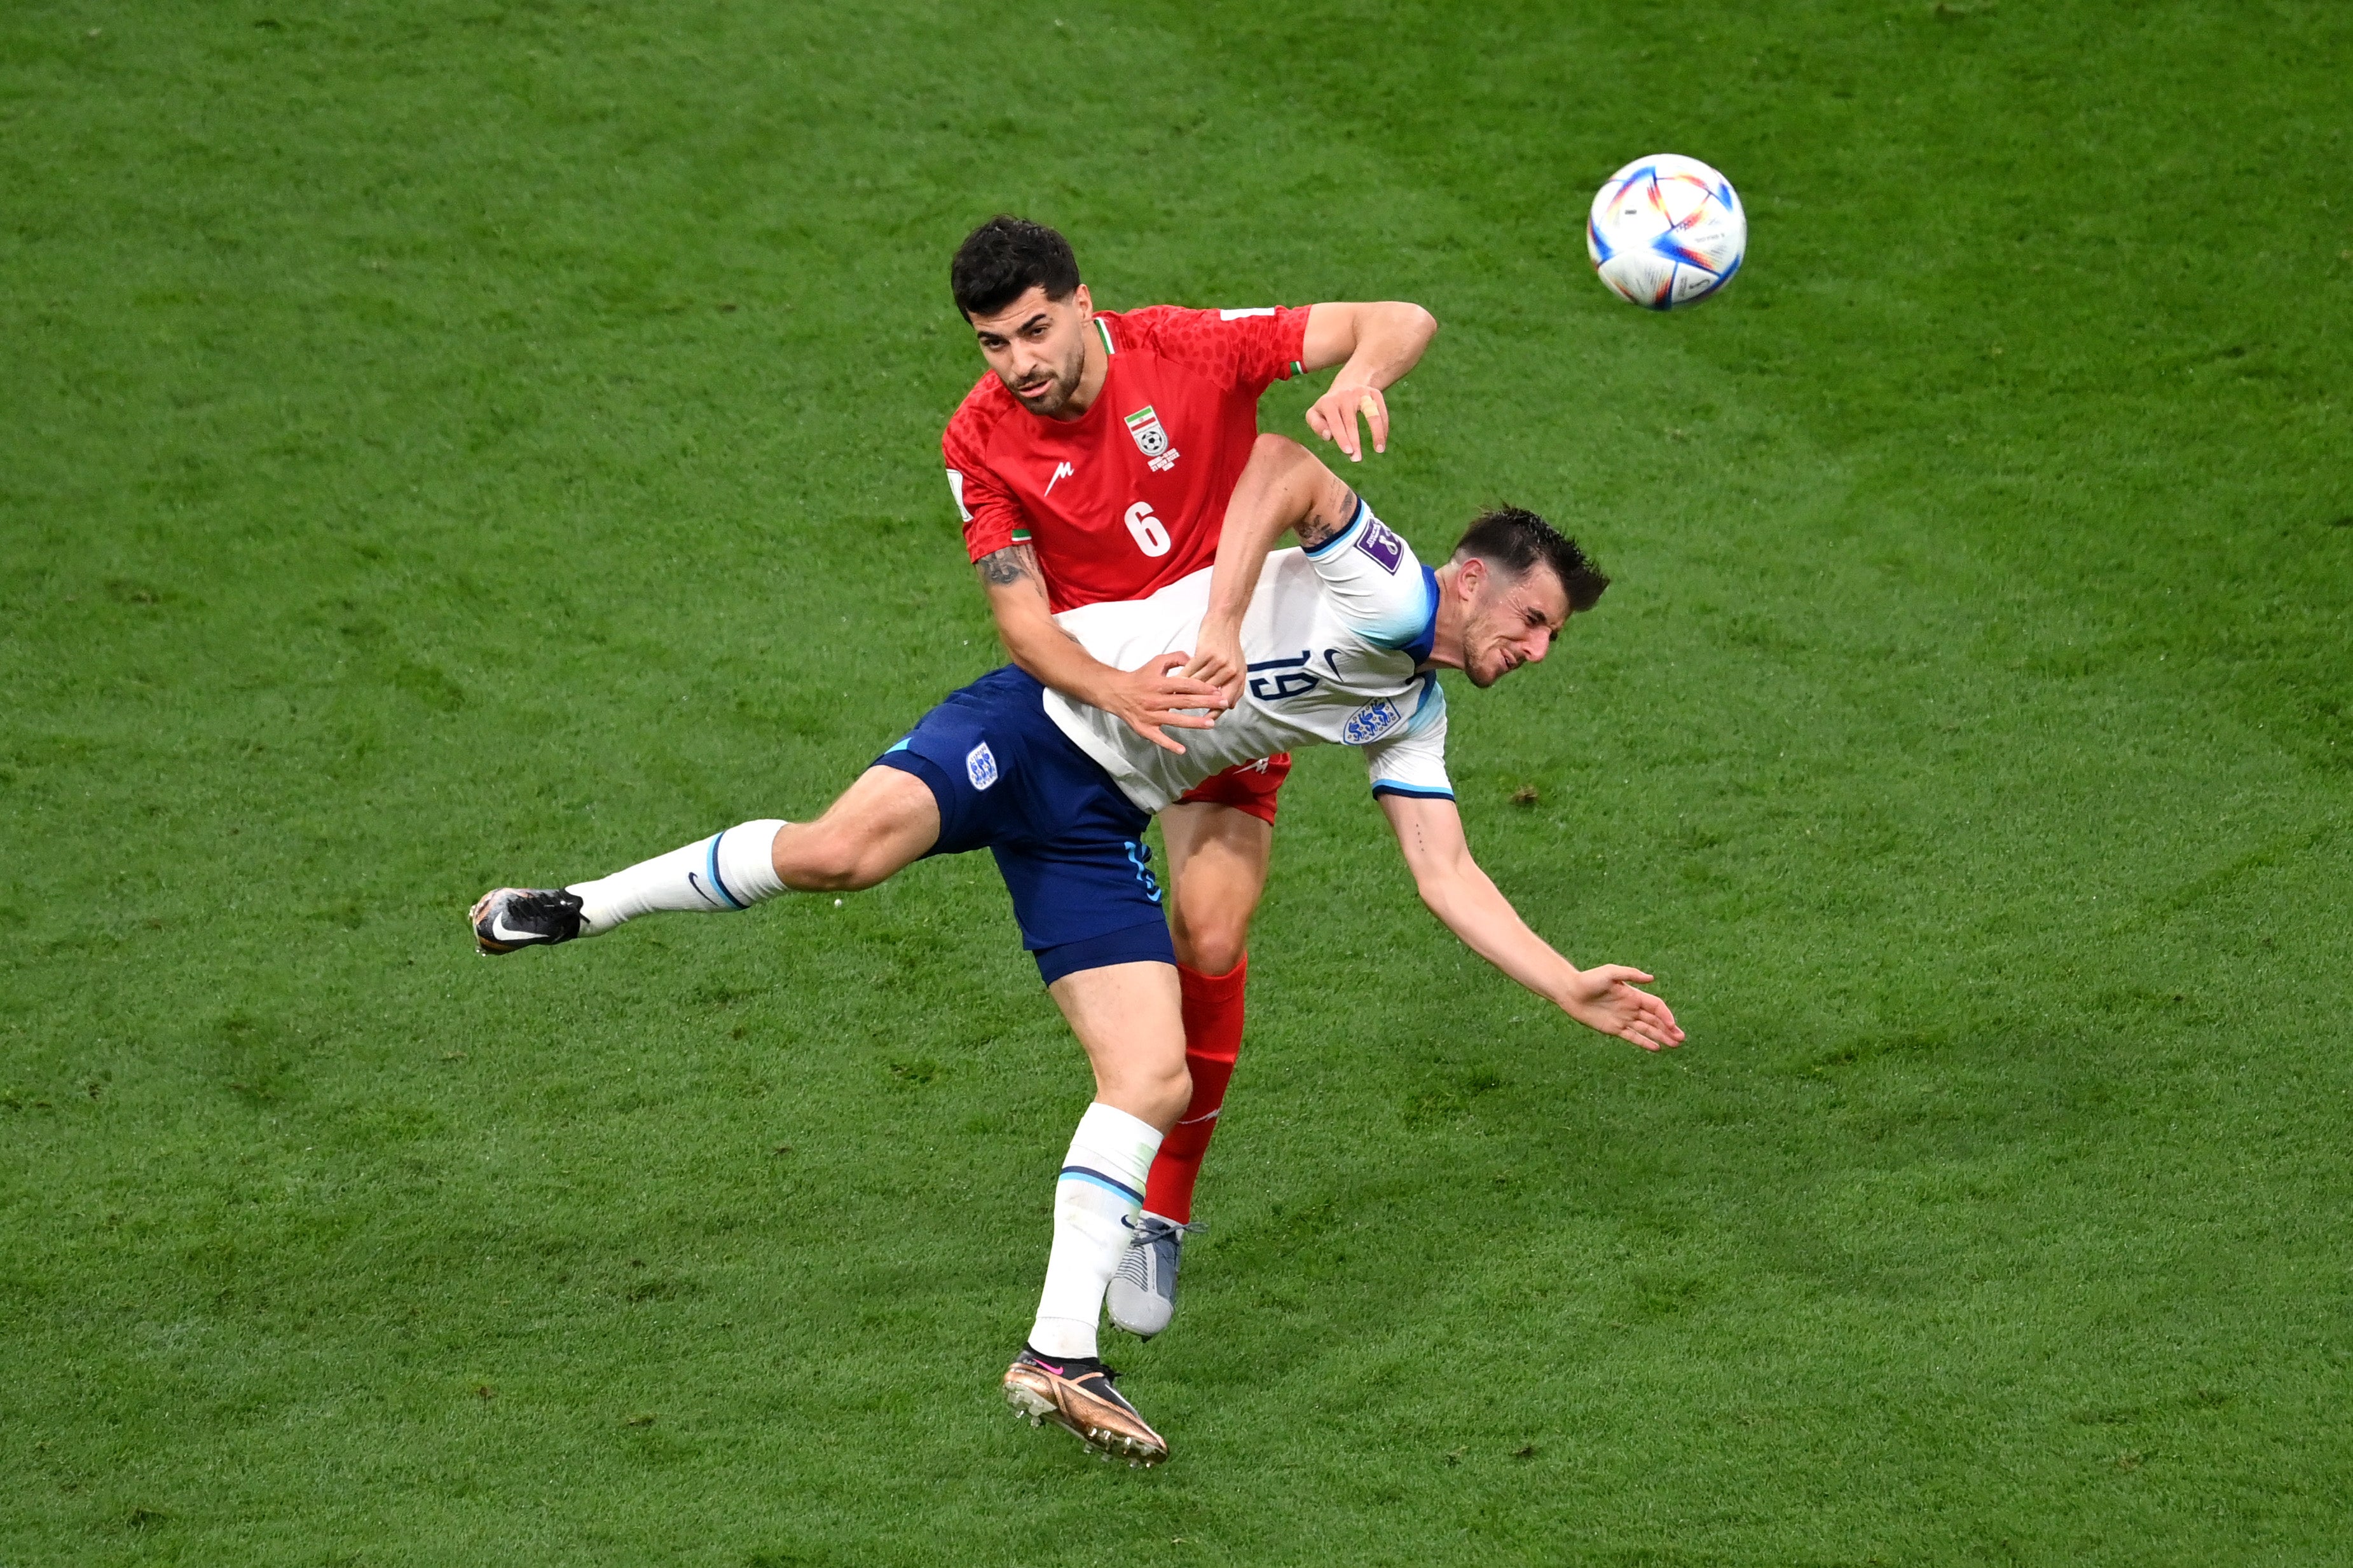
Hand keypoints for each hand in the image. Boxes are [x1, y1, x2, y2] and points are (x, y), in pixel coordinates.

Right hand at [1099, 653, 1227, 754]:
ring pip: (1175, 720)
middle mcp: (1156, 700)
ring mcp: (1150, 716)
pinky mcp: (1145, 728)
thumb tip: (1193, 658)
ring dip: (1194, 722)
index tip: (1218, 689)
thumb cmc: (1140, 677)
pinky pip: (1158, 738)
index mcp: (1159, 683)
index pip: (1185, 685)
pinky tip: (1182, 750)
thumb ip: (1175, 657)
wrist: (1116, 692)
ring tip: (1211, 723)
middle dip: (1205, 702)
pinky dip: (1169, 745)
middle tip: (1222, 703)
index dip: (1203, 687)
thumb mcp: (1156, 662)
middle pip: (1184, 702)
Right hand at [1179, 619, 1246, 708]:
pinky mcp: (1206, 653)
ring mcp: (1218, 662)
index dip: (1214, 712)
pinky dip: (1181, 679)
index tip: (1204, 721)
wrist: (1225, 619)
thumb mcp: (1238, 664)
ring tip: (1175, 701)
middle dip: (1198, 705)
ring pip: (1199, 684)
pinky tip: (1173, 684)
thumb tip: (1229, 706)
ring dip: (1186, 693)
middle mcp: (1231, 671)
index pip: (1226, 701)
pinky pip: (1190, 671)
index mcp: (1239, 676)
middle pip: (1211, 695)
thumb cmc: (1228, 644)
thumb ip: (1234, 685)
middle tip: (1185, 713)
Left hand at [1305, 383, 1389, 462]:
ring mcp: (1361, 393)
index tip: (1348, 452)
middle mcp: (1345, 395)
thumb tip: (1328, 436)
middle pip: (1351, 421)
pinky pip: (1381, 412)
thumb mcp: (1315, 413)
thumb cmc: (1328, 408)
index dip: (1341, 438)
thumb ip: (1317, 425)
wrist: (1347, 383)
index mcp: (1328, 402)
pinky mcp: (1374, 393)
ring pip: (1372, 414)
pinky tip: (1382, 442)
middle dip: (1354, 441)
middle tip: (1356, 459)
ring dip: (1377, 433)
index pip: (1335, 422)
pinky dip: (1383, 428)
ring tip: (1379, 450)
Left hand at [1559, 966, 1683, 1051]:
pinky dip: (1644, 1043)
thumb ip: (1630, 974)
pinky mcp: (1613, 1029)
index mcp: (1633, 994)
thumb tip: (1652, 978)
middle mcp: (1631, 1007)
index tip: (1672, 1025)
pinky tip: (1656, 1048)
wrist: (1569, 991)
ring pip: (1647, 1030)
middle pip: (1655, 1020)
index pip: (1655, 1006)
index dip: (1666, 1015)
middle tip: (1681, 1039)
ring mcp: (1623, 1019)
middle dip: (1669, 1029)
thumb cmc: (1589, 979)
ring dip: (1661, 1037)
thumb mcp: (1610, 973)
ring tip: (1674, 1045)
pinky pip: (1632, 1037)